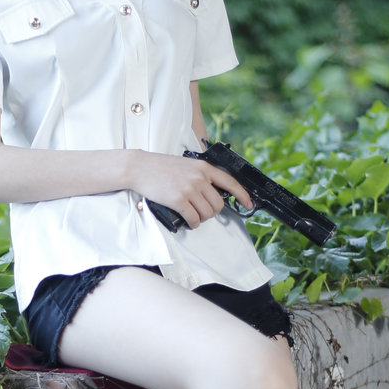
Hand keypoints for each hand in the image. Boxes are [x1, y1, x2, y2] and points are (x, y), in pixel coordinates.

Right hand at [130, 151, 252, 228]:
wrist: (140, 168)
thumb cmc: (160, 167)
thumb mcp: (187, 165)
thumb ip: (201, 175)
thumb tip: (214, 193)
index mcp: (204, 167)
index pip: (230, 182)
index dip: (242, 195)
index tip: (248, 204)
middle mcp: (199, 178)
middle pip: (218, 205)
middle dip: (211, 212)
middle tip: (200, 211)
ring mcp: (190, 189)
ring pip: (207, 214)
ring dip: (201, 219)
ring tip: (192, 215)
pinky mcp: (179, 200)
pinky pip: (194, 219)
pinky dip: (192, 223)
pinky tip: (187, 220)